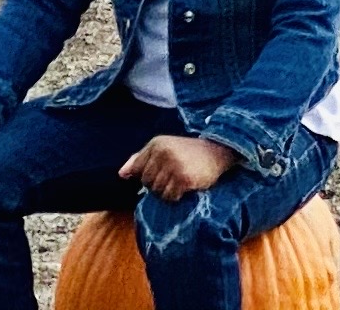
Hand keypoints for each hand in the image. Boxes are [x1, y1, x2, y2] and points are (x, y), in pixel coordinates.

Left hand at [121, 131, 238, 200]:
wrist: (217, 150)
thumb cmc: (188, 151)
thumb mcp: (164, 148)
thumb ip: (140, 159)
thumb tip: (121, 174)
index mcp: (156, 143)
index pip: (138, 169)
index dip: (148, 175)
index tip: (163, 171)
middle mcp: (163, 152)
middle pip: (147, 182)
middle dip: (159, 184)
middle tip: (174, 176)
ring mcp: (173, 165)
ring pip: (158, 192)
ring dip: (168, 191)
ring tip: (180, 181)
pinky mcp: (183, 178)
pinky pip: (170, 197)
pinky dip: (177, 196)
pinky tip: (186, 186)